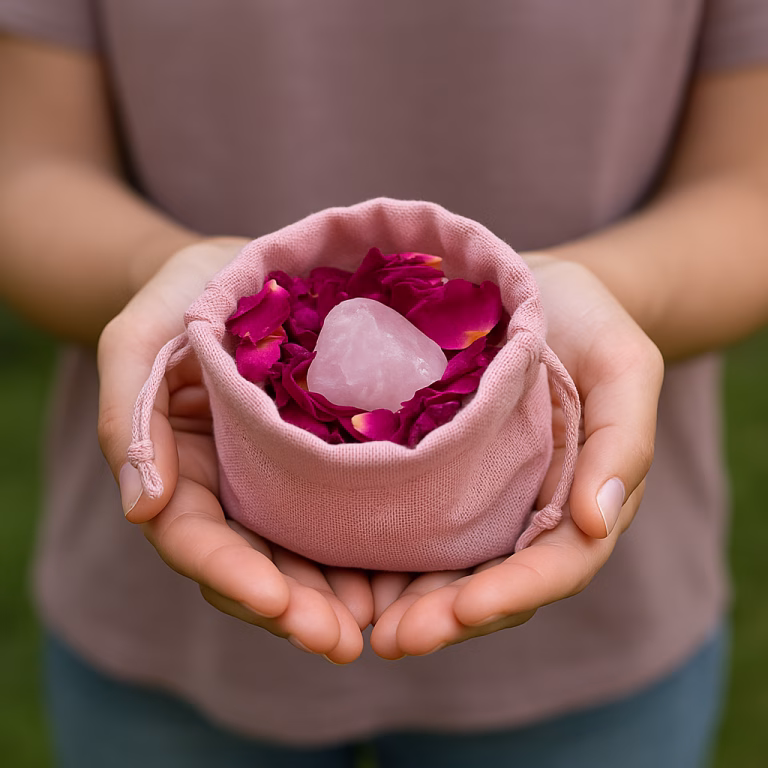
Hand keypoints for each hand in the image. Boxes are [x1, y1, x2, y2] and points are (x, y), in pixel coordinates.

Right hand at [98, 238, 372, 661]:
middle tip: (344, 640)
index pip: (196, 541)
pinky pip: (340, 515)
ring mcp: (276, 482)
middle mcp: (228, 490)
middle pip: (254, 566)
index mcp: (178, 470)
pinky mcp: (322, 465)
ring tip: (383, 621)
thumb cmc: (184, 294)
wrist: (242, 268)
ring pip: (300, 555)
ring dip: (335, 597)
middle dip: (293, 608)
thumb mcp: (141, 338)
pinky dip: (365, 551)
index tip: (277, 604)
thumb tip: (139, 509)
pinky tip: (401, 573)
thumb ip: (129, 416)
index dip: (231, 577)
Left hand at [369, 255, 663, 658]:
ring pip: (443, 565)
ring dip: (405, 600)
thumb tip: (596, 522)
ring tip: (358, 622)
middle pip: (489, 582)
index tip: (462, 612)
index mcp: (575, 499)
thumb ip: (623, 441)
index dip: (510, 594)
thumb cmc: (589, 323)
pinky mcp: (432, 470)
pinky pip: (408, 518)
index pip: (552, 566)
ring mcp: (475, 496)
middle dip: (445, 616)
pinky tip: (339, 565)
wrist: (530, 286)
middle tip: (392, 639)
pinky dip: (381, 549)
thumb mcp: (623, 366)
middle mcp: (522, 512)